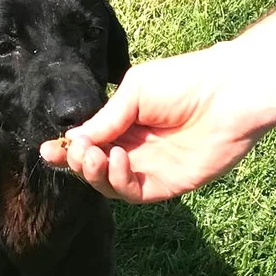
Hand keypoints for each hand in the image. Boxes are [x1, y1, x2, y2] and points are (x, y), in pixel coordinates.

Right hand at [40, 41, 275, 202]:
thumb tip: (73, 139)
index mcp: (124, 124)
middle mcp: (133, 149)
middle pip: (93, 167)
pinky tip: (117, 159)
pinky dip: (118, 180)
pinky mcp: (165, 185)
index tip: (48, 150)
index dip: (67, 149)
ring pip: (108, 184)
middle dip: (77, 162)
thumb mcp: (134, 92)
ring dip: (94, 172)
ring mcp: (148, 169)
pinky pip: (132, 192)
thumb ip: (105, 118)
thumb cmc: (184, 82)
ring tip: (94, 155)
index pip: (88, 143)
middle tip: (75, 151)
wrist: (228, 94)